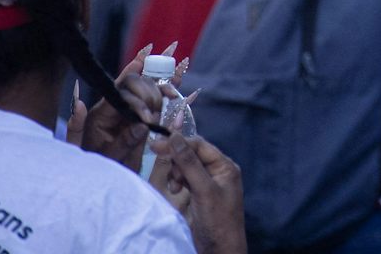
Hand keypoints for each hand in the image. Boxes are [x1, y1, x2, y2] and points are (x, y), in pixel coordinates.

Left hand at [80, 46, 167, 169]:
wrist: (96, 175)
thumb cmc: (100, 166)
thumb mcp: (108, 158)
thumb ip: (123, 142)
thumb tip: (143, 125)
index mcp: (101, 114)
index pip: (121, 95)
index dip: (138, 103)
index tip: (149, 119)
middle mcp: (113, 104)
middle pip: (133, 83)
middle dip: (149, 95)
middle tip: (155, 115)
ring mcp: (127, 105)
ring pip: (144, 83)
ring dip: (158, 91)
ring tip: (165, 104)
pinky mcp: (139, 110)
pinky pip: (153, 92)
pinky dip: (164, 90)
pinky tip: (173, 93)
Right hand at [153, 133, 246, 253]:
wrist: (220, 249)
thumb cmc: (217, 220)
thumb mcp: (203, 190)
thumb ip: (190, 164)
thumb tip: (176, 137)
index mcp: (225, 166)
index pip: (200, 145)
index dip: (179, 143)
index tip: (156, 145)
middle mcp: (218, 171)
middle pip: (192, 155)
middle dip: (177, 161)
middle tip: (164, 170)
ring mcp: (209, 183)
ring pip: (187, 167)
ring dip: (176, 173)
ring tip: (174, 188)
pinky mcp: (200, 194)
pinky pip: (186, 179)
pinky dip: (178, 182)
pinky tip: (175, 191)